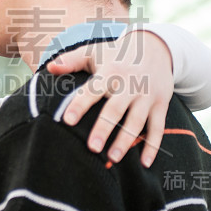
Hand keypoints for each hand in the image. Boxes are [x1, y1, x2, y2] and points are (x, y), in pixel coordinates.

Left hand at [46, 30, 172, 166]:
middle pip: (116, 109)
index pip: (93, 89)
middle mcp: (130, 83)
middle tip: (92, 148)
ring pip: (137, 121)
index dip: (80, 104)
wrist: (156, 47)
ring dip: (126, 140)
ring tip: (113, 159)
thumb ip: (71, 60)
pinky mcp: (161, 104)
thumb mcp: (94, 52)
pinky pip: (158, 127)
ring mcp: (147, 95)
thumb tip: (49, 68)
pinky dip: (153, 146)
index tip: (67, 120)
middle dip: (104, 128)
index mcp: (111, 71)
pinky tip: (144, 163)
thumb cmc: (116, 55)